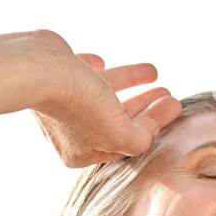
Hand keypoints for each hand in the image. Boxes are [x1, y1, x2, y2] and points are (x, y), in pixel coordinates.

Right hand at [27, 30, 181, 167]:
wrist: (40, 69)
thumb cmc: (79, 105)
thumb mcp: (118, 134)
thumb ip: (139, 140)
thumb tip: (150, 132)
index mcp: (81, 153)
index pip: (125, 144)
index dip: (153, 125)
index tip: (175, 106)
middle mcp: (69, 131)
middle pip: (116, 120)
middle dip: (144, 107)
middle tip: (167, 93)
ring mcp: (61, 103)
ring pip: (103, 94)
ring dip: (130, 83)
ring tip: (153, 71)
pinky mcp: (55, 77)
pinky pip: (81, 74)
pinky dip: (95, 71)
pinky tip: (102, 62)